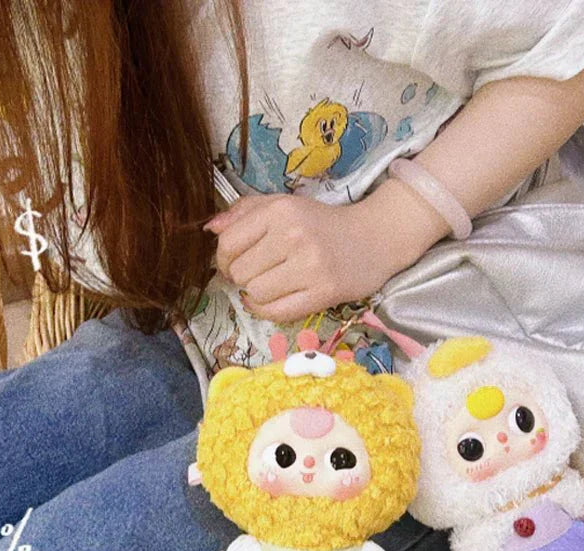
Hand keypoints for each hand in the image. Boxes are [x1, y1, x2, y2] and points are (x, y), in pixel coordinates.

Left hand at [205, 193, 415, 323]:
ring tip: (269, 285)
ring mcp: (310, 266)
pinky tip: (270, 301)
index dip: (222, 258)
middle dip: (241, 277)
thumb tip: (209, 228)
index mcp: (280, 210)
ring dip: (256, 294)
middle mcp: (294, 236)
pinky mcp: (324, 292)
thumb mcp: (284, 205)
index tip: (233, 262)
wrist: (374, 238)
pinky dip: (266, 310)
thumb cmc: (323, 223)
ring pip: (255, 293)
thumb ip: (245, 211)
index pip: (228, 242)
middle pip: (239, 272)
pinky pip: (277, 312)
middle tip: (255, 274)